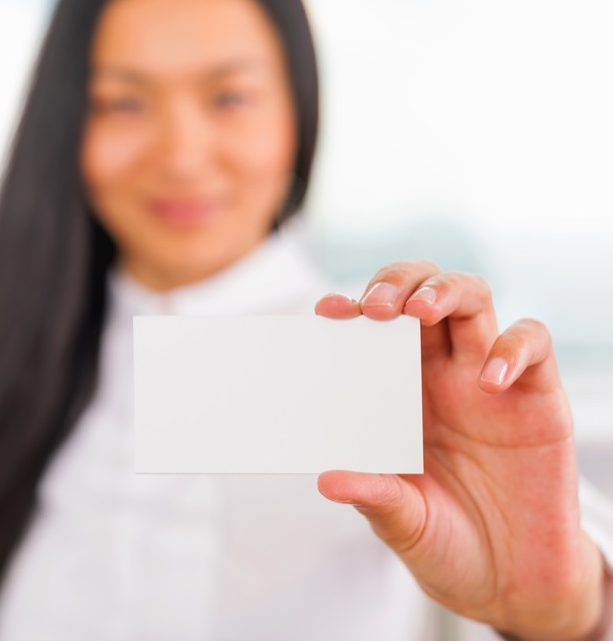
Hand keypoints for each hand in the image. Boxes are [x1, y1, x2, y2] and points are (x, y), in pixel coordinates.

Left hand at [314, 261, 604, 640]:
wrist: (509, 581)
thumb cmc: (444, 540)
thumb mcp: (400, 521)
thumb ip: (372, 496)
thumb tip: (328, 479)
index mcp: (395, 391)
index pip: (373, 328)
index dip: (352, 309)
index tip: (327, 313)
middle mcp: (440, 374)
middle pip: (421, 292)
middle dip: (398, 283)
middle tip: (377, 307)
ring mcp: (488, 379)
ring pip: (473, 298)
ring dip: (445, 291)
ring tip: (419, 311)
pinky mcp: (538, 397)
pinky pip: (533, 343)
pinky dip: (512, 348)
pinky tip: (489, 380)